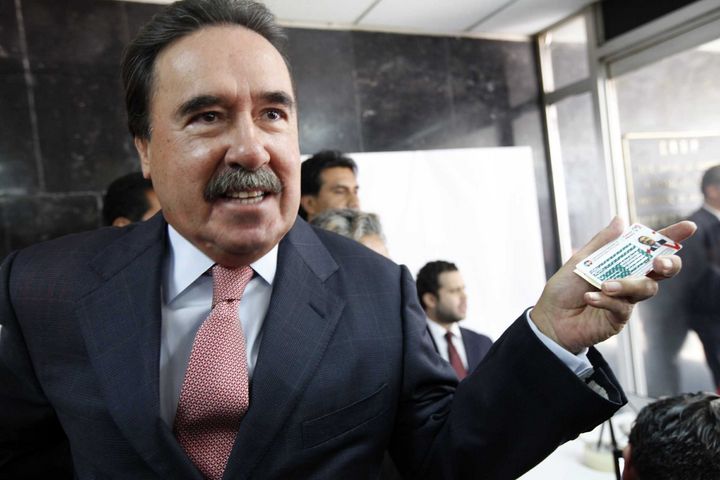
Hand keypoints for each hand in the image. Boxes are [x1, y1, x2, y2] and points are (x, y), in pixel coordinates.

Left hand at [530, 217, 695, 352]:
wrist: (549, 319)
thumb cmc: (564, 289)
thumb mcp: (580, 261)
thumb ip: (602, 243)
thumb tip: (621, 219)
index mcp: (622, 263)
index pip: (651, 248)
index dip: (670, 238)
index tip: (688, 227)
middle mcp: (630, 281)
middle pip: (662, 271)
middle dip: (668, 264)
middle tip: (660, 262)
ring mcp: (627, 301)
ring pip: (645, 289)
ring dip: (626, 284)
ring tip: (604, 285)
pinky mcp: (619, 319)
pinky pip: (622, 307)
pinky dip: (606, 300)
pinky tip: (590, 297)